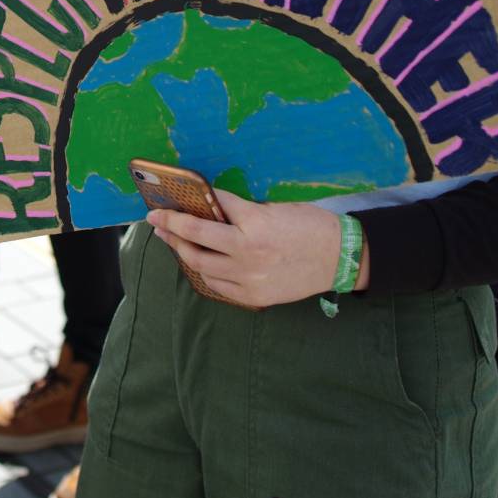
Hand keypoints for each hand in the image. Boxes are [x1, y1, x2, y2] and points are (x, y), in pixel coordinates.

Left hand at [147, 193, 362, 308]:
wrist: (341, 259)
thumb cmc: (310, 227)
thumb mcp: (275, 209)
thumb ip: (243, 212)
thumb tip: (210, 212)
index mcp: (255, 223)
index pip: (211, 208)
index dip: (187, 202)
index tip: (168, 200)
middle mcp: (247, 251)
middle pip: (195, 238)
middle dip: (170, 226)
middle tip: (157, 220)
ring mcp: (249, 278)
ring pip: (200, 264)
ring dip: (182, 251)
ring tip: (173, 241)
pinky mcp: (254, 296)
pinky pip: (217, 285)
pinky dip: (204, 272)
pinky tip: (198, 263)